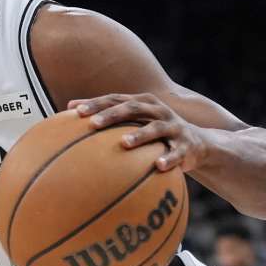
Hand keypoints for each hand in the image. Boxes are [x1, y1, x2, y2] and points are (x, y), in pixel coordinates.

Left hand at [70, 93, 211, 172]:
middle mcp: (157, 111)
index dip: (95, 103)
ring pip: (155, 128)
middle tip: (93, 124)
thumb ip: (107, 120)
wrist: (198, 144)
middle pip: (132, 108)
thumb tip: (67, 116)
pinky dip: (169, 159)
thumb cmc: (155, 135)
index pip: (114, 99)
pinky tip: (158, 166)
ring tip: (124, 143)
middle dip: (112, 114)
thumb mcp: (135, 124)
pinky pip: (177, 153)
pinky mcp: (187, 146)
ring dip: (140, 135)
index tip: (73, 111)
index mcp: (141, 103)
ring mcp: (173, 127)